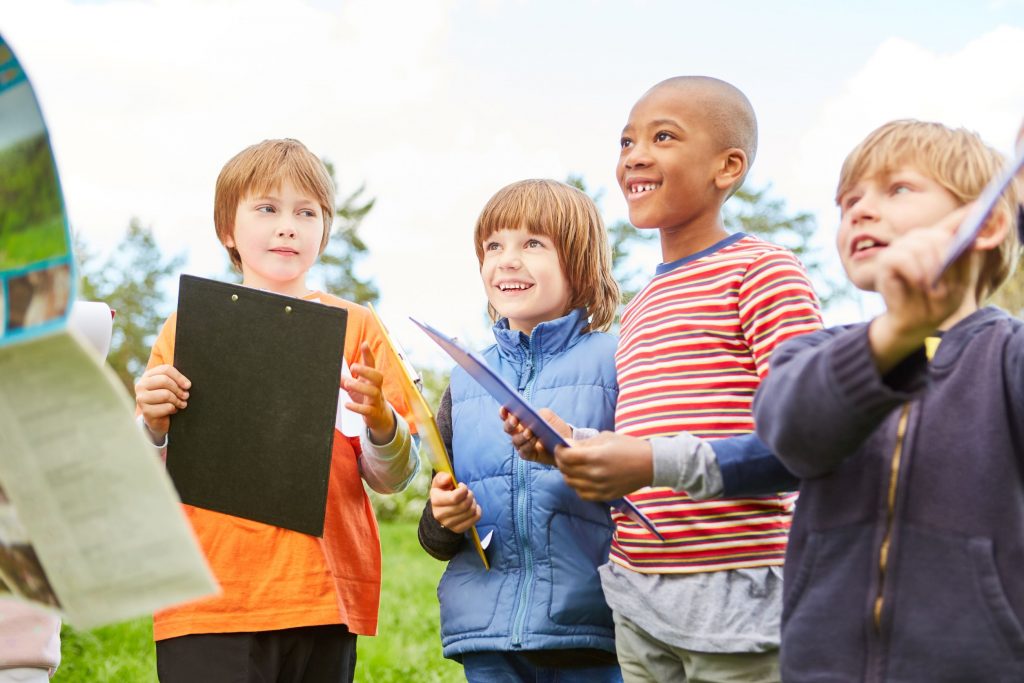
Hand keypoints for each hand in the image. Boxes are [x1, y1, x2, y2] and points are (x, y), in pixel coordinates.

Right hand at [134, 364, 190, 442]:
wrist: (157, 419)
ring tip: (181, 404)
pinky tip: (173, 410)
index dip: (179, 377)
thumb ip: (176, 380)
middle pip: (165, 380)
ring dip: (177, 400)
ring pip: (166, 394)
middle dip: (178, 389)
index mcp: (148, 376)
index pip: (165, 369)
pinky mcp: (146, 411)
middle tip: (186, 396)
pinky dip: (174, 409)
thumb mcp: (169, 387)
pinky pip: (166, 407)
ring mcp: (141, 398)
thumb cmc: (166, 399)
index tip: (188, 385)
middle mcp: (141, 385)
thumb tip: (187, 384)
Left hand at [343, 342, 395, 442]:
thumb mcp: (356, 387)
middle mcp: (376, 388)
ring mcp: (376, 400)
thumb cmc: (366, 399)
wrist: (379, 418)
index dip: (369, 355)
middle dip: (366, 371)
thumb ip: (345, 379)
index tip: (364, 344)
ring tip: (348, 384)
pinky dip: (357, 407)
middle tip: (354, 368)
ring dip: (360, 387)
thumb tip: (331, 371)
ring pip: (373, 392)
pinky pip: (367, 409)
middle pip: (378, 376)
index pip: (372, 365)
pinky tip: (347, 405)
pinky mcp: (373, 412)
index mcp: (372, 380)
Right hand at [430, 471, 480, 533]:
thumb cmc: (441, 494)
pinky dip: (477, 510)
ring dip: (473, 502)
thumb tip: (448, 478)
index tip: (462, 486)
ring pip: (471, 511)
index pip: (455, 497)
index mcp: (435, 501)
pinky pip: (475, 518)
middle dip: (470, 495)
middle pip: (464, 505)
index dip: (463, 490)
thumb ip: (442, 478)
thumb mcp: (438, 484)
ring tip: (469, 499)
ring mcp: (449, 524)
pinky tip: (472, 507)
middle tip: (467, 493)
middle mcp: (440, 514)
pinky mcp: (458, 529)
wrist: (438, 512)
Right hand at [500, 407, 568, 466]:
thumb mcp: (548, 416)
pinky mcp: (528, 455)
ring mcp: (522, 444)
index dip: (503, 412)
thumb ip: (538, 413)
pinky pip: (523, 451)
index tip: (505, 408)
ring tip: (530, 432)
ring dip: (522, 436)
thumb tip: (529, 416)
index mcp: (520, 420)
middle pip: (507, 428)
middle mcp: (518, 433)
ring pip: (515, 440)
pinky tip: (534, 441)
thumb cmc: (554, 427)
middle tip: (515, 420)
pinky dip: (527, 446)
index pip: (507, 415)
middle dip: (510, 424)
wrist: (566, 442)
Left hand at [554, 431, 653, 500]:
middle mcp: (595, 474)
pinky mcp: (604, 496)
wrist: (650, 465)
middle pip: (565, 470)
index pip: (566, 456)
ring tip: (573, 466)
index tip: (560, 446)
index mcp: (595, 457)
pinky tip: (582, 478)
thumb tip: (567, 445)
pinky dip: (577, 486)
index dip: (559, 450)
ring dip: (568, 473)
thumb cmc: (629, 447)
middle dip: (561, 460)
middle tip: (564, 454)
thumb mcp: (606, 438)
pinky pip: (582, 494)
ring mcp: (599, 487)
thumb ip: (584, 443)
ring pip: (571, 483)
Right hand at [869, 207, 972, 372]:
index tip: (984, 206)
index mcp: (938, 244)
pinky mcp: (887, 260)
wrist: (912, 323)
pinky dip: (915, 272)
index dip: (967, 215)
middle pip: (938, 237)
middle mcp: (919, 240)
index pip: (954, 223)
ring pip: (920, 246)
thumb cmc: (935, 304)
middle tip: (944, 282)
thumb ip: (964, 261)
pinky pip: (903, 257)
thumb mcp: (959, 284)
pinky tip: (919, 284)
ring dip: (930, 270)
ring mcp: (901, 247)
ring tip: (931, 288)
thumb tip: (970, 241)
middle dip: (945, 259)